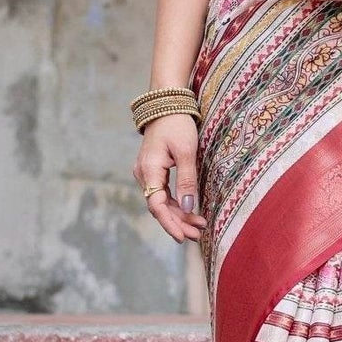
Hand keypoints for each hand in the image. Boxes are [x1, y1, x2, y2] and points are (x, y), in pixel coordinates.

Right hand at [133, 113, 206, 241]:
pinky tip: (189, 213)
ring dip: (178, 215)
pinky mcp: (153, 172)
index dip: (169, 223)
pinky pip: (162, 194)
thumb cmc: (178, 125)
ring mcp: (146, 173)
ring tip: (198, 227)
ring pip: (161, 202)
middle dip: (178, 222)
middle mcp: (143, 174)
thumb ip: (187, 180)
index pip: (156, 205)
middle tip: (197, 235)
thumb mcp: (187, 151)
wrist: (167, 105)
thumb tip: (188, 207)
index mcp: (149, 170)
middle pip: (158, 207)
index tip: (183, 236)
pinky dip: (175, 205)